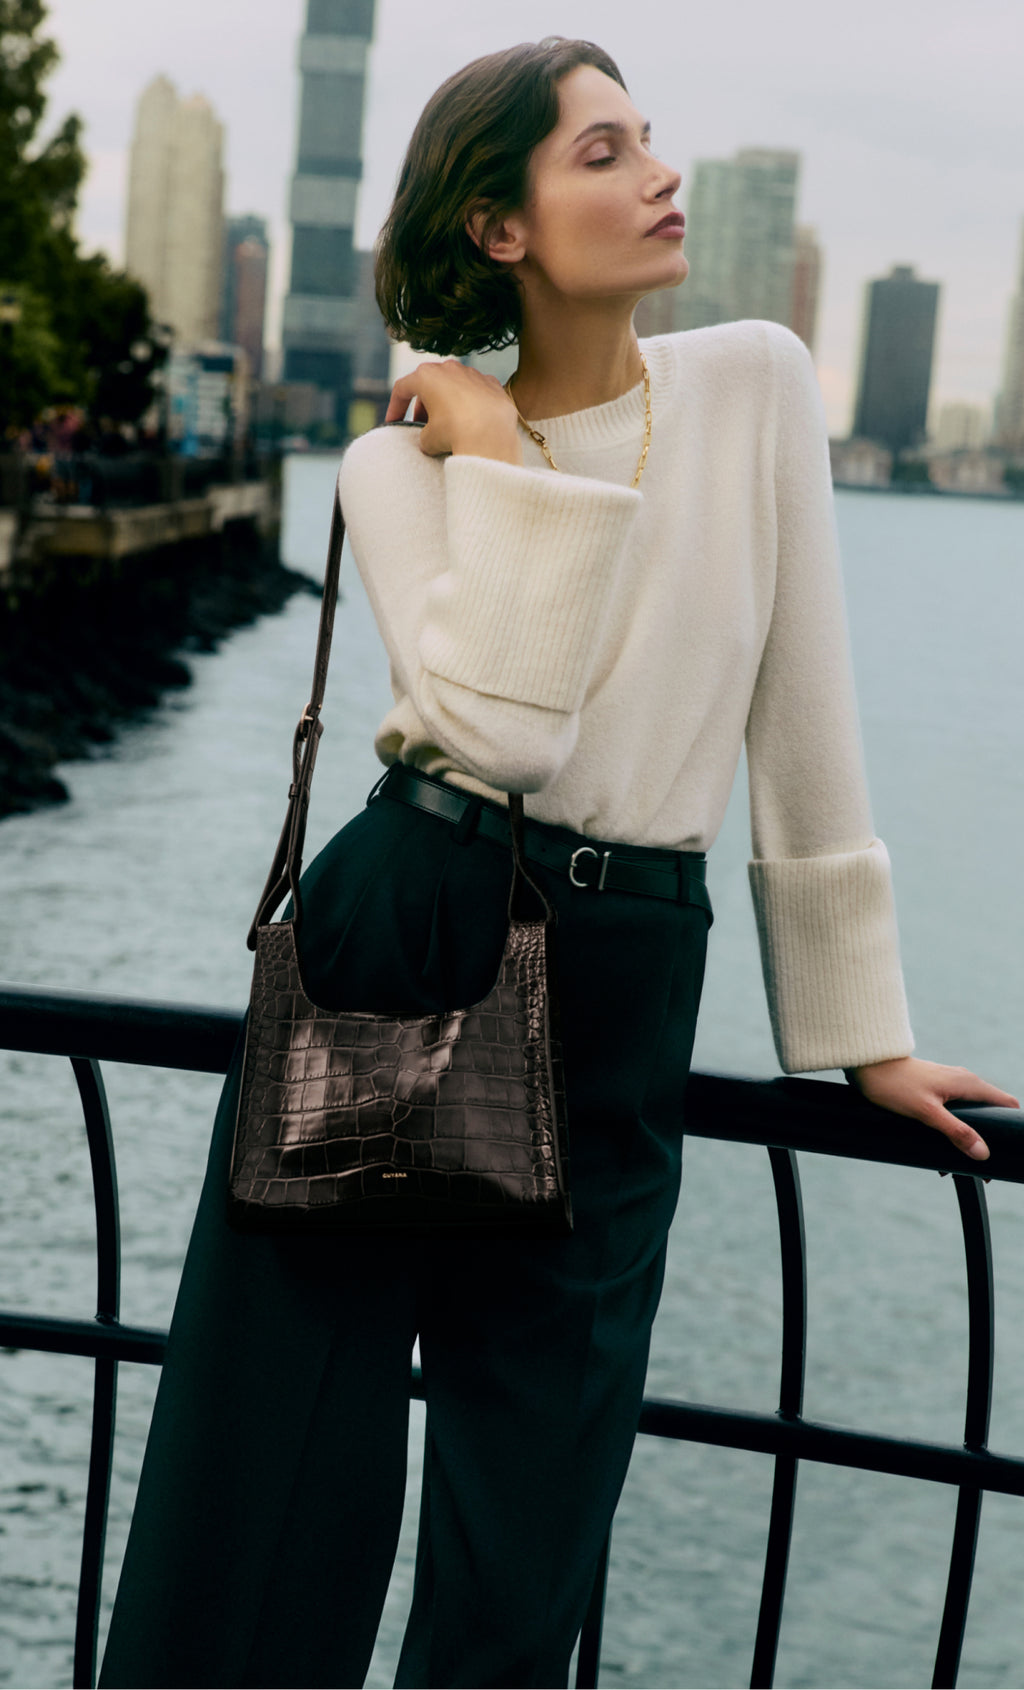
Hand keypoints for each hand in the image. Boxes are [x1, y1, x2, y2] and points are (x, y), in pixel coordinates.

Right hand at [384, 360, 521, 465]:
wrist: (491, 435)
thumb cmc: (455, 432)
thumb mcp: (429, 439)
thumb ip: (424, 434)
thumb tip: (431, 439)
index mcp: (426, 376)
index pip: (402, 388)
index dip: (395, 407)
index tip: (394, 423)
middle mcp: (450, 368)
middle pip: (429, 384)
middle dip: (423, 404)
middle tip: (422, 425)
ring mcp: (473, 374)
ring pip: (454, 385)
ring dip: (447, 402)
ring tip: (447, 424)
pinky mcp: (493, 384)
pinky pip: (476, 393)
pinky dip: (470, 404)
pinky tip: (472, 421)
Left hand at [846, 1056, 1019, 1162]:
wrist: (866, 1065)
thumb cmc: (894, 1085)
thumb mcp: (927, 1112)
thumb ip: (956, 1132)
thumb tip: (983, 1153)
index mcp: (968, 1084)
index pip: (1006, 1104)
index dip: (1011, 1126)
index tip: (1005, 1151)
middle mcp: (963, 1082)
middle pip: (990, 1113)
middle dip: (987, 1142)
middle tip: (979, 1171)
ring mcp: (948, 1085)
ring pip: (970, 1116)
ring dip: (966, 1141)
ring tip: (954, 1168)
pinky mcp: (934, 1091)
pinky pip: (952, 1114)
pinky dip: (951, 1134)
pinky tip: (939, 1154)